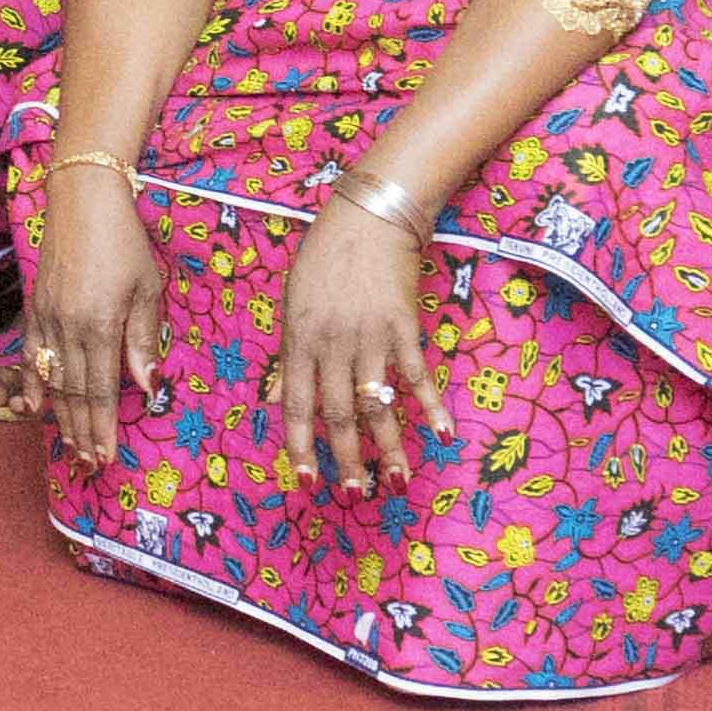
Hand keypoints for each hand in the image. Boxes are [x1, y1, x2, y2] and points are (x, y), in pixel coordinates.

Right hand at [19, 164, 163, 462]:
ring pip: (51, 379)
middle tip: (89, 464)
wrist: (82, 200)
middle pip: (74, 392)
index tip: (106, 456)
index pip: (101, 390)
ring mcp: (47, 318)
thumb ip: (144, 339)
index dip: (103, 427)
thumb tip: (148, 387)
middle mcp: (68, 327)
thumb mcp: (147, 288)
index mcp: (100, 325)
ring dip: (60, 416)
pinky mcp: (35, 307)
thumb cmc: (124, 241)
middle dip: (82, 432)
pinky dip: (31, 383)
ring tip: (69, 445)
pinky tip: (32, 406)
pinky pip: (31, 354)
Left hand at [275, 201, 437, 488]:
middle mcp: (333, 345)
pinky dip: (431, 406)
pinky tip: (442, 434)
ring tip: (395, 481)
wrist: (367, 217)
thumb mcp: (291, 304)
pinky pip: (417, 376)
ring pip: (379, 404)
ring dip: (390, 446)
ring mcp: (370, 338)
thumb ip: (285, 356)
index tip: (308, 479)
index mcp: (299, 340)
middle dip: (348, 458)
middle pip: (340, 414)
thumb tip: (270, 401)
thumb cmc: (323, 259)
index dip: (301, 445)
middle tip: (356, 493)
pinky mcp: (405, 327)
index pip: (295, 404)